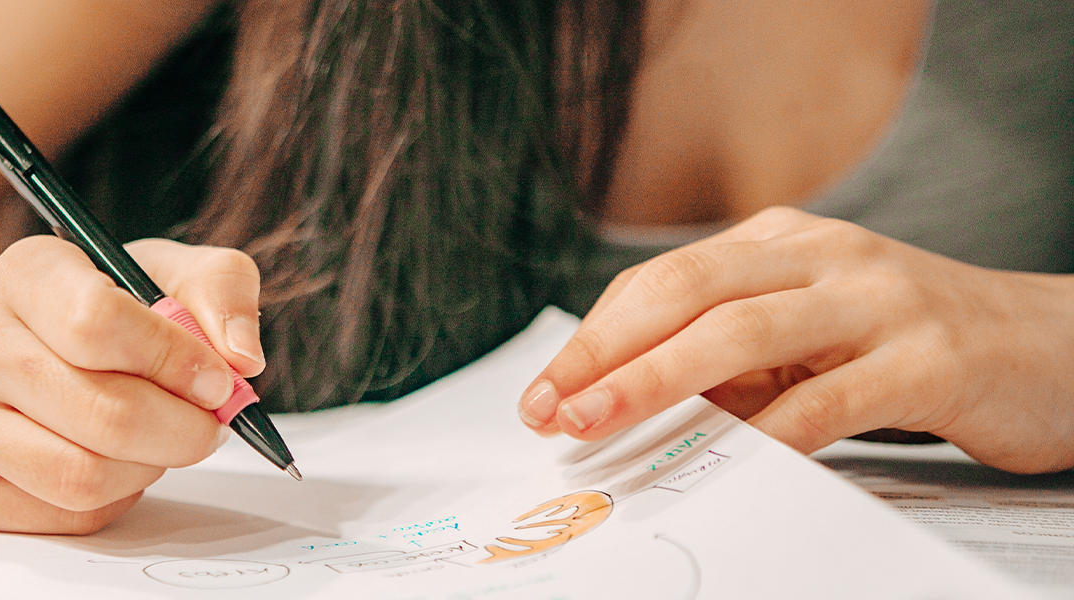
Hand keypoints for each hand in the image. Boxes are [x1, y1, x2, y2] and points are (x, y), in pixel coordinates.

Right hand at [0, 237, 264, 533]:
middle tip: (208, 425)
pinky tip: (111, 460)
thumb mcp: (156, 272)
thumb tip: (243, 358)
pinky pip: (66, 514)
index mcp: (24, 274)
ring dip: (150, 467)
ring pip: (84, 475)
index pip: (99, 323)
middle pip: (104, 413)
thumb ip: (217, 289)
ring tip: (158, 440)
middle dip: (183, 430)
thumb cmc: (88, 313)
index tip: (218, 381)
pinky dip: (114, 496)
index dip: (176, 361)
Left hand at [518, 207, 1073, 473]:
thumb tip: (627, 405)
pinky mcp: (927, 360)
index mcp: (782, 241)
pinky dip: (764, 436)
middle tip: (552, 409)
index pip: (662, 281)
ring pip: (741, 334)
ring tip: (599, 425)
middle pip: (686, 293)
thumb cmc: (911, 345)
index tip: (545, 391)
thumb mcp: (810, 332)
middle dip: (605, 353)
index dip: (595, 336)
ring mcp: (877, 302)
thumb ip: (732, 357)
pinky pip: (827, 400)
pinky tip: (717, 463)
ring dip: (655, 384)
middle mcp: (823, 256)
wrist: (1055, 349)